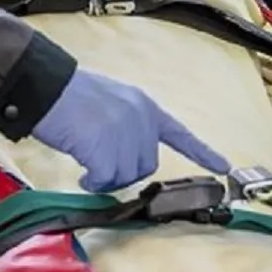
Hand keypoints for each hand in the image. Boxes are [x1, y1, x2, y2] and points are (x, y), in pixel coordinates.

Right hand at [31, 69, 229, 192]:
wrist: (48, 88)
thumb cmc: (71, 96)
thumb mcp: (112, 102)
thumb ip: (128, 125)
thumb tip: (125, 158)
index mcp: (145, 106)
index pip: (179, 132)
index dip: (202, 152)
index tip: (224, 167)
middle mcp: (141, 119)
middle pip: (146, 164)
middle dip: (125, 170)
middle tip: (100, 164)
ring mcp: (125, 134)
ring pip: (127, 175)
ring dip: (107, 178)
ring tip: (87, 165)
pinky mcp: (106, 149)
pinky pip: (106, 180)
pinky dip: (94, 183)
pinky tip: (83, 173)